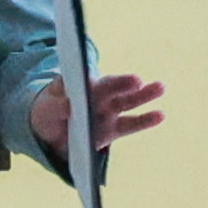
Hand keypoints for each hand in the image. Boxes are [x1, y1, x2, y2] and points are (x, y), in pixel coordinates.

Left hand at [33, 69, 169, 153]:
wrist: (51, 132)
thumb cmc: (49, 111)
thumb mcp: (46, 107)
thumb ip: (56, 106)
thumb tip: (68, 106)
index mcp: (82, 84)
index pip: (93, 80)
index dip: (99, 78)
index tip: (102, 75)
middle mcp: (99, 96)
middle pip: (114, 88)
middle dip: (125, 84)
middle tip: (137, 80)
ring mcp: (108, 112)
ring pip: (127, 102)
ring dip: (144, 95)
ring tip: (161, 87)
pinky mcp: (113, 130)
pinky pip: (131, 124)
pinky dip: (145, 120)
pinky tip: (160, 115)